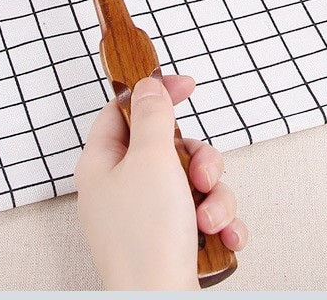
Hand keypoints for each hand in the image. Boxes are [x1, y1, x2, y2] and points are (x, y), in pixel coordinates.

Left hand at [74, 75, 247, 289]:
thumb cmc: (146, 239)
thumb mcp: (151, 160)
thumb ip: (153, 116)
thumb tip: (148, 87)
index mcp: (103, 164)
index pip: (123, 111)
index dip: (153, 94)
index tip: (186, 86)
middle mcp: (123, 188)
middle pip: (168, 147)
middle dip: (198, 159)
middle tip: (200, 176)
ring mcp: (147, 217)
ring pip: (193, 180)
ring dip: (214, 195)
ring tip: (209, 218)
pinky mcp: (172, 241)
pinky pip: (204, 213)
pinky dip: (219, 222)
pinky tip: (223, 236)